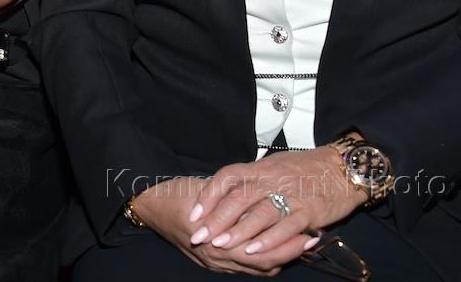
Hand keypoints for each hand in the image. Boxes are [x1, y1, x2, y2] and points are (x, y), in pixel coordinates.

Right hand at [130, 177, 311, 275]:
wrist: (150, 205)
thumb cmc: (176, 194)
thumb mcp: (205, 192)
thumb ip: (232, 203)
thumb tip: (265, 200)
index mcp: (216, 243)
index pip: (260, 253)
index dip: (285, 244)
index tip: (307, 231)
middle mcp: (217, 258)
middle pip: (263, 264)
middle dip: (288, 252)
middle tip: (311, 239)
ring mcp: (215, 262)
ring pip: (256, 268)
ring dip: (279, 257)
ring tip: (300, 244)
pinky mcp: (213, 261)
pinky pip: (246, 268)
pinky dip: (264, 260)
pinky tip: (276, 249)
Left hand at [186, 148, 364, 266]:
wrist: (343, 169)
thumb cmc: (306, 168)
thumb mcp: (274, 166)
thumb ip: (252, 179)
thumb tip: (228, 190)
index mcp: (261, 168)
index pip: (228, 177)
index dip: (209, 194)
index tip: (194, 212)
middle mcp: (272, 180)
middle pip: (238, 198)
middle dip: (216, 219)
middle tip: (198, 235)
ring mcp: (290, 195)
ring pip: (259, 213)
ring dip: (238, 231)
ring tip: (219, 245)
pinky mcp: (309, 211)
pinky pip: (286, 226)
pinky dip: (268, 239)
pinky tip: (253, 251)